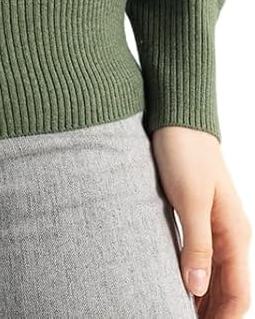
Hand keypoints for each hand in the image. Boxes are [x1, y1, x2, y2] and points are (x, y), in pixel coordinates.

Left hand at [151, 126, 251, 316]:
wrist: (177, 118)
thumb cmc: (185, 152)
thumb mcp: (190, 198)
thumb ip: (196, 243)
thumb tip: (197, 288)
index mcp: (235, 235)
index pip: (238, 294)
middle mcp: (230, 236)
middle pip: (228, 292)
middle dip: (213, 316)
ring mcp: (216, 228)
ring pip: (215, 280)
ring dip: (203, 303)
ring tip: (177, 316)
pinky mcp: (198, 219)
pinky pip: (201, 262)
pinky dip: (193, 283)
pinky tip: (177, 292)